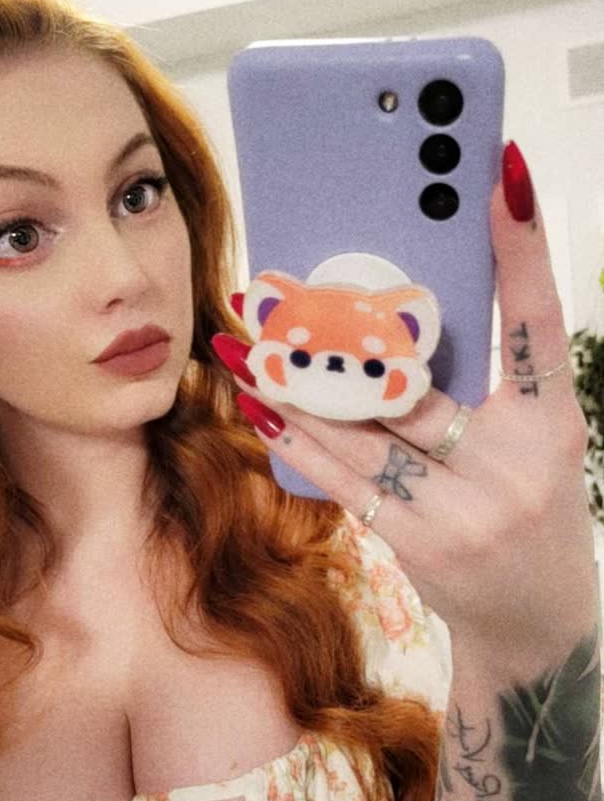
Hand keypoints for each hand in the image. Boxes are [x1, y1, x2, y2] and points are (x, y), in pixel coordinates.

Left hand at [213, 147, 595, 668]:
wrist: (536, 626)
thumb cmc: (532, 517)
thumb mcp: (532, 446)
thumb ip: (480, 390)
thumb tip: (392, 323)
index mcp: (554, 425)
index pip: (538, 323)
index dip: (521, 249)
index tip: (500, 174)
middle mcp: (516, 465)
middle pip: (422, 380)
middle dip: (351, 330)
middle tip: (291, 278)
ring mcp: (466, 510)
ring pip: (368, 430)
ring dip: (299, 386)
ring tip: (245, 342)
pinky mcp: (421, 545)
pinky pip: (347, 480)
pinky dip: (301, 442)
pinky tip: (261, 408)